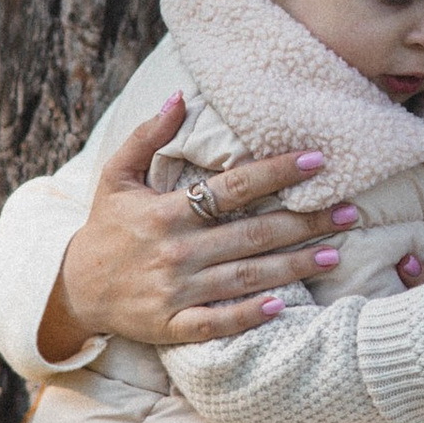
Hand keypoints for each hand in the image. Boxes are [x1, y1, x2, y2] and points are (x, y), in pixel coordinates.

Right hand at [38, 98, 361, 357]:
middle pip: (251, 234)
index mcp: (165, 212)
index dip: (275, 173)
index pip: (231, 188)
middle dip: (303, 222)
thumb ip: (148, 136)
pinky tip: (283, 307)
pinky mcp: (173, 325)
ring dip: (292, 267)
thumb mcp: (116, 176)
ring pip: (245, 278)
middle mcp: (175, 251)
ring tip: (334, 254)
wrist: (74, 289)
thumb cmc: (105, 227)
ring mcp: (176, 291)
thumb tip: (179, 97)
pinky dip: (248, 316)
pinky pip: (217, 323)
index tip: (316, 161)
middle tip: (348, 213)